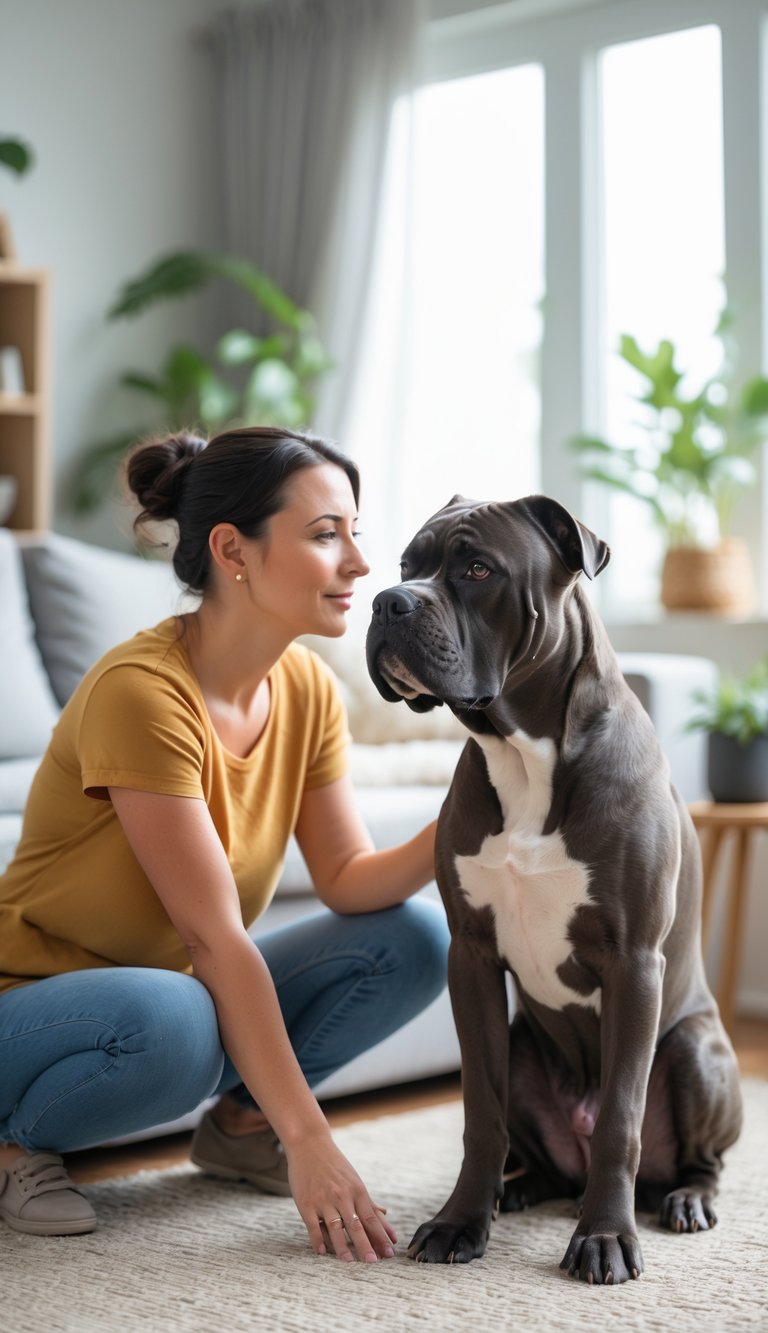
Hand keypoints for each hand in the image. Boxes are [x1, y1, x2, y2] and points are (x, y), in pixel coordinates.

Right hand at [285, 1131, 397, 1261]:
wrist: (309, 1144)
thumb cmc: (335, 1165)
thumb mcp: (354, 1180)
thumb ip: (368, 1201)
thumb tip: (386, 1215)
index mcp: (357, 1190)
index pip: (372, 1218)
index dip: (381, 1236)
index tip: (390, 1253)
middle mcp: (342, 1196)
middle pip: (356, 1225)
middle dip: (366, 1245)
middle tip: (374, 1263)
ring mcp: (323, 1200)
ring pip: (335, 1228)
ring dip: (342, 1247)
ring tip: (349, 1262)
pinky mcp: (306, 1203)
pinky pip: (313, 1225)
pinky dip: (318, 1240)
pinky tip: (322, 1252)